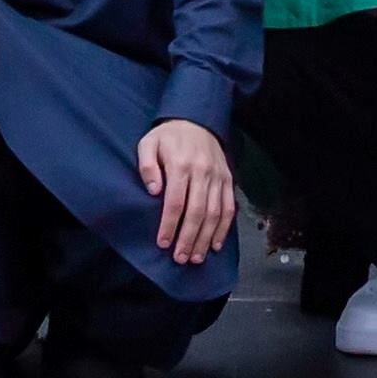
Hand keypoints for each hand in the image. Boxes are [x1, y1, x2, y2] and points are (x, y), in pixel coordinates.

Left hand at [139, 117, 237, 264]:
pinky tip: (216, 244)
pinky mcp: (228, 179)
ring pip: (215, 213)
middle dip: (189, 238)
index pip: (175, 202)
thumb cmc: (168, 136)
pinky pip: (229, 207)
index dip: (170, 225)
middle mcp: (202, 172)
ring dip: (206, 238)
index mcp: (181, 165)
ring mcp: (218, 177)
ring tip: (196, 257)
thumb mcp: (149, 143)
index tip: (163, 243)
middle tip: (180, 258)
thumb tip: (153, 191)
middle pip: (197, 211)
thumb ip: (147, 166)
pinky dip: (224, 228)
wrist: (197, 119)